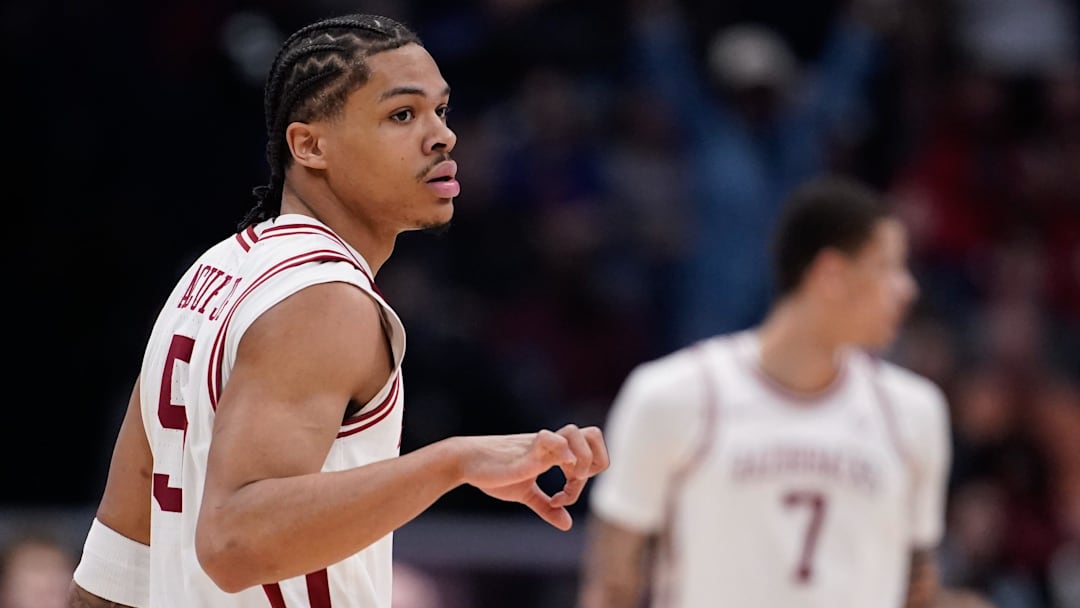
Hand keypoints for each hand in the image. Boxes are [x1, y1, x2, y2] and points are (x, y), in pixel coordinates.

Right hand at [458, 424, 608, 530]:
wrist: (465, 461)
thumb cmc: (494, 473)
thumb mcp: (525, 493)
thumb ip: (546, 507)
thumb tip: (567, 524)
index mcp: (555, 452)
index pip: (591, 451)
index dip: (587, 475)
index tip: (563, 496)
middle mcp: (552, 445)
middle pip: (593, 435)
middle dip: (594, 463)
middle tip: (572, 483)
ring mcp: (540, 445)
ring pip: (577, 433)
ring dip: (580, 461)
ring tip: (565, 481)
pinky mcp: (526, 450)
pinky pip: (552, 440)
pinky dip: (562, 455)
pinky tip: (553, 475)